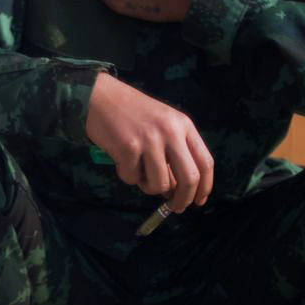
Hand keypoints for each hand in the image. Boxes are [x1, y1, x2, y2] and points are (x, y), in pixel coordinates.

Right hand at [85, 72, 212, 210]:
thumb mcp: (162, 124)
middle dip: (183, 199)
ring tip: (138, 173)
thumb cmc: (132, 112)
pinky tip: (121, 160)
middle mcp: (171, 131)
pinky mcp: (128, 147)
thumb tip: (178, 190)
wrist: (99, 96)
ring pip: (160, 184)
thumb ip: (175, 151)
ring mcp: (150, 139)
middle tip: (175, 207)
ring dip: (149, 187)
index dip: (204, 187)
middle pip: (190, 178)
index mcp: (184, 125)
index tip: (197, 201)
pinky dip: (127, 175)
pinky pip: (133, 178)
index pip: (205, 162)